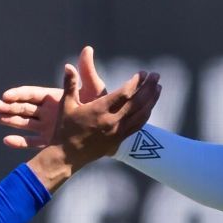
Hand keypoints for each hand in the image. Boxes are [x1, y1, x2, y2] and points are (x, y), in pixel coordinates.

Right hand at [0, 45, 107, 148]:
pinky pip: (32, 142)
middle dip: (9, 107)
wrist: (106, 128)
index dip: (19, 95)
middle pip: (24, 108)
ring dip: (9, 120)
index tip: (6, 96)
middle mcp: (48, 111)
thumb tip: (87, 50)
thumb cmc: (99, 106)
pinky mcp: (49, 140)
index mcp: (54, 98)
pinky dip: (20, 142)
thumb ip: (85, 71)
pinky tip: (7, 140)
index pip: (33, 95)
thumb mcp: (93, 88)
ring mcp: (47, 127)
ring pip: (24, 123)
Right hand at [25, 61, 158, 189]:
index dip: (135, 82)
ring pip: (141, 114)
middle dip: (148, 87)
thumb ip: (69, 84)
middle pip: (137, 102)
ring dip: (152, 100)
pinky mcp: (119, 140)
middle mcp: (111, 121)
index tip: (142, 73)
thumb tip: (68, 65)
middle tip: (156, 75)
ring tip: (158, 87)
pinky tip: (150, 106)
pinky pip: (138, 126)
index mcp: (99, 110)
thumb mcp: (66, 105)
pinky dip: (146, 114)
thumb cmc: (65, 129)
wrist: (67, 156)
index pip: (124, 93)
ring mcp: (117, 132)